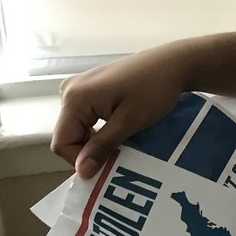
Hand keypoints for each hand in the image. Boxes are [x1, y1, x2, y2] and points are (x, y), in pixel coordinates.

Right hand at [51, 43, 190, 178]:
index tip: (106, 167)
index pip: (62, 142)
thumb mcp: (129, 121)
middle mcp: (70, 90)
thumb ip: (102, 146)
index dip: (81, 160)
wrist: (173, 64)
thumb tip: (82, 172)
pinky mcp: (92, 87)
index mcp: (75, 97)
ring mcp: (81, 87)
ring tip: (122, 146)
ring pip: (79, 127)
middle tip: (118, 158)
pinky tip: (120, 131)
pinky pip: (88, 117)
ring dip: (97, 141)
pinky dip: (101, 129)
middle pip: (69, 134)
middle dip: (90, 151)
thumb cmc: (154, 89)